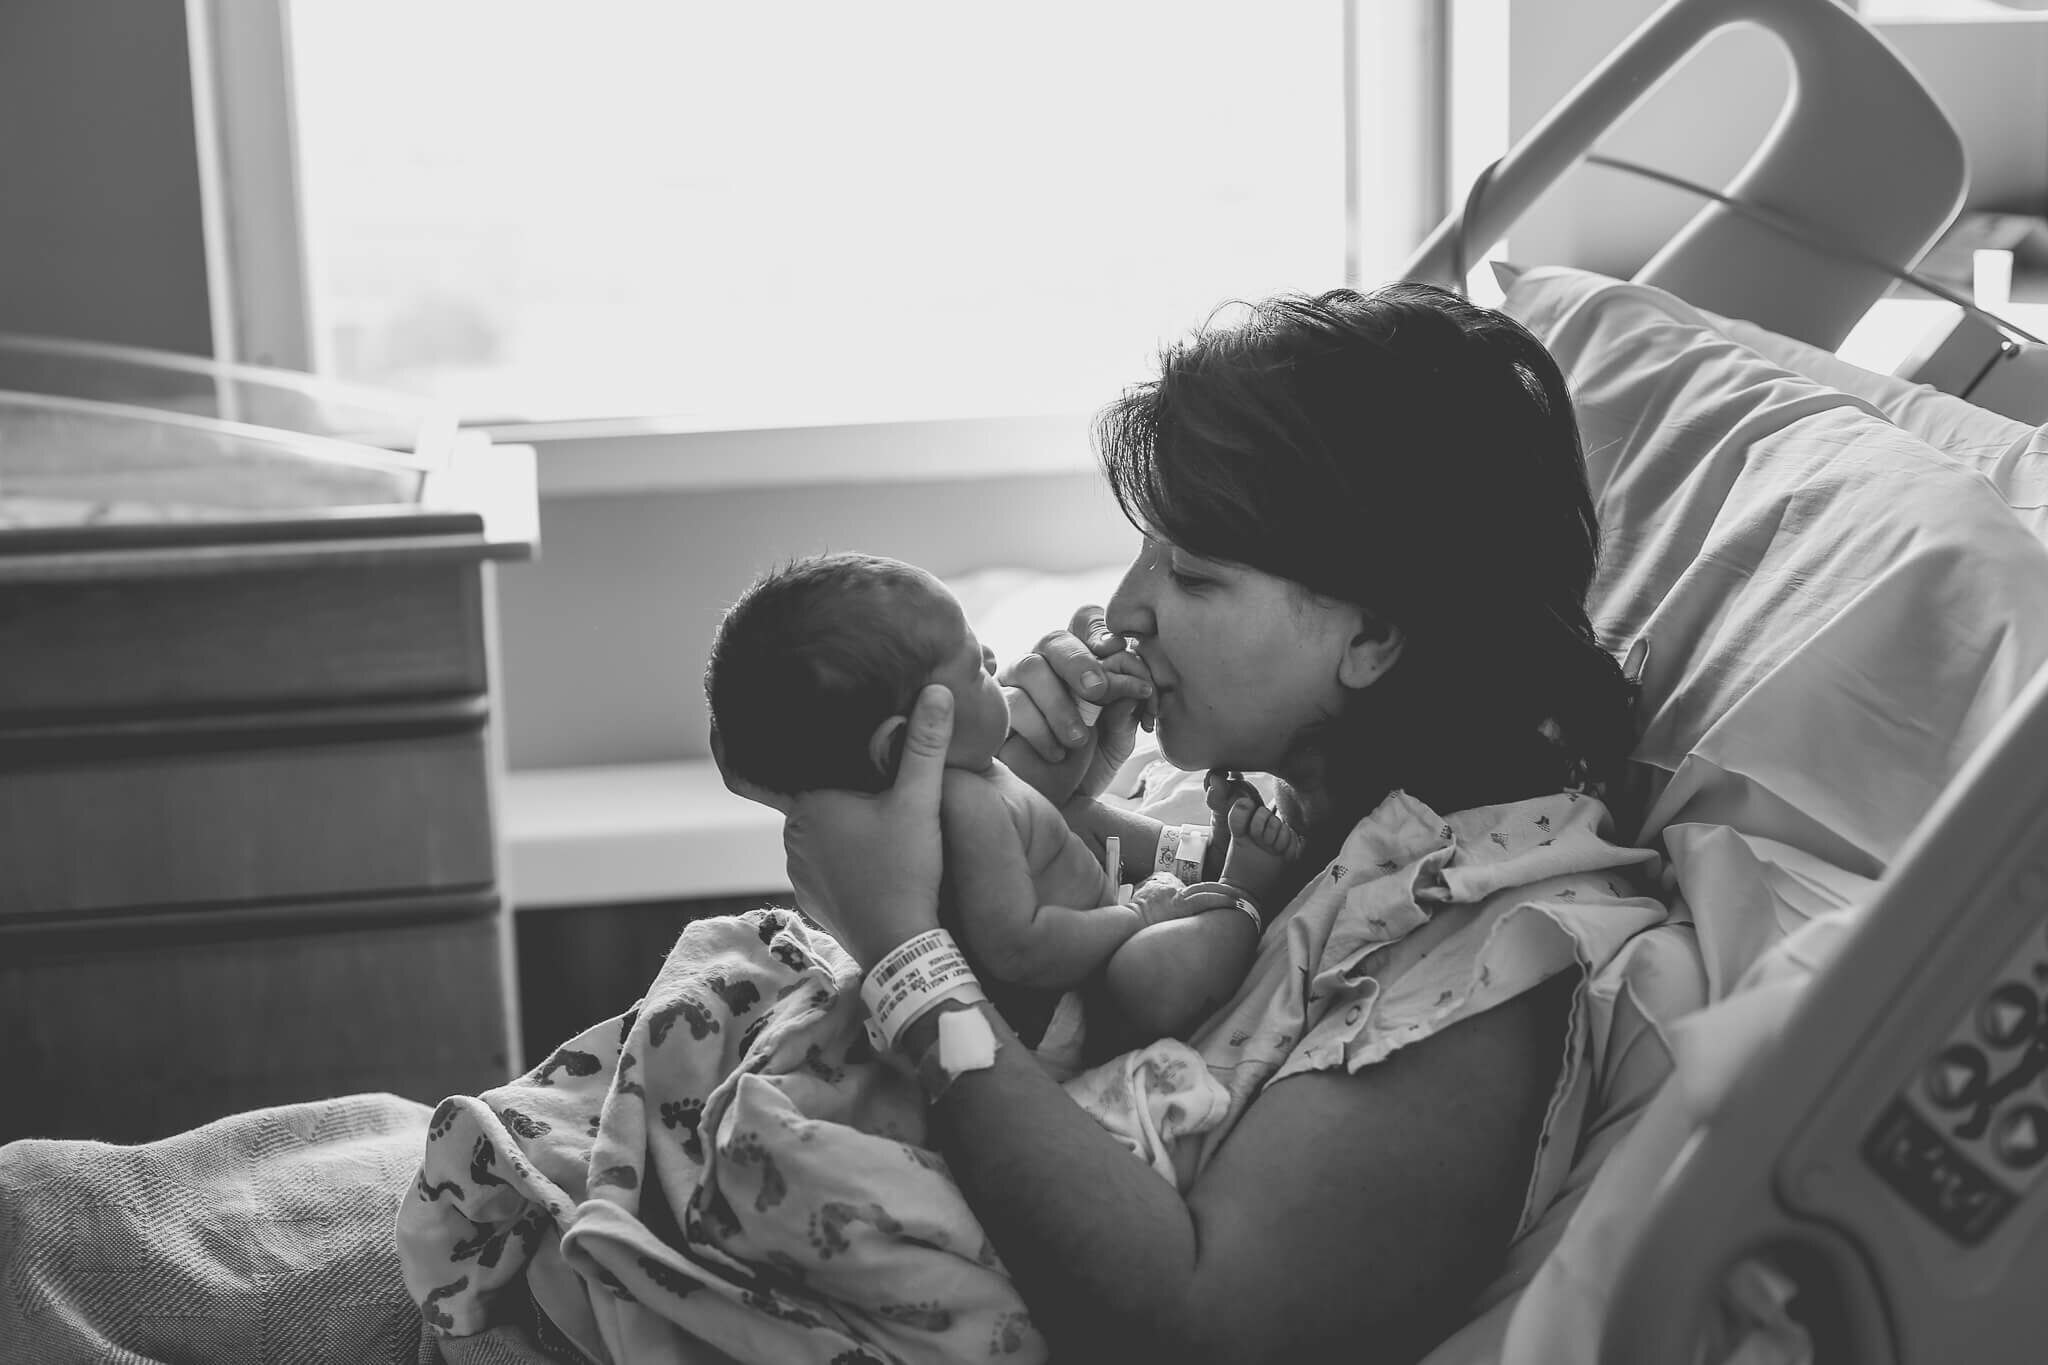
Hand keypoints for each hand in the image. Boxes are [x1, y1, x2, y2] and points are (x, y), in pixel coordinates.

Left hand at [714, 686, 953, 969]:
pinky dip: (845, 858)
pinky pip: (825, 864)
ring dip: (847, 826)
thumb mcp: (920, 802)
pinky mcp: (810, 898)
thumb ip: (925, 745)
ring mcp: (797, 870)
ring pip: (824, 831)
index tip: (874, 756)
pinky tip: (873, 860)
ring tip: (882, 824)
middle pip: (824, 796)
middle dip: (851, 791)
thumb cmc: (907, 871)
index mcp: (808, 804)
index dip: (852, 758)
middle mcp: (791, 836)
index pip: (822, 763)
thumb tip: (937, 692)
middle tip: (886, 788)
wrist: (901, 947)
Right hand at [998, 605, 1152, 802]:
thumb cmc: (1088, 765)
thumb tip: (1130, 681)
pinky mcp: (993, 712)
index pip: (1084, 621)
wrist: (1059, 805)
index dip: (1099, 628)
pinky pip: (1012, 702)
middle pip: (1054, 638)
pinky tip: (1055, 753)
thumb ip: (1126, 709)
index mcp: (1080, 663)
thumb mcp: (1118, 738)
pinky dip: (1041, 729)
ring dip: (1060, 703)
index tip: (1115, 649)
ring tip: (1078, 740)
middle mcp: (1044, 667)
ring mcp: (1014, 686)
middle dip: (1079, 661)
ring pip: (1030, 666)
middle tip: (1098, 691)